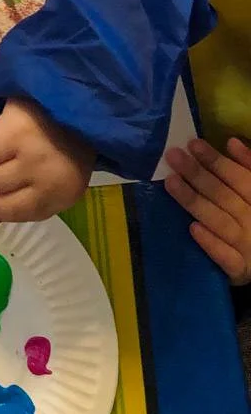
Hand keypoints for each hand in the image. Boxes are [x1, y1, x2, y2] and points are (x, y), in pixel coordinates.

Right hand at [0, 99, 93, 227]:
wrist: (73, 100)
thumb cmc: (61, 146)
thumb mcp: (46, 182)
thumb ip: (11, 205)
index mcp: (63, 195)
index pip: (17, 214)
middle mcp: (48, 179)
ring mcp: (32, 154)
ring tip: (7, 147)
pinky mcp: (16, 130)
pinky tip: (5, 131)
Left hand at [166, 138, 250, 284]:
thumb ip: (248, 167)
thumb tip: (232, 142)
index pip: (240, 178)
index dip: (217, 161)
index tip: (192, 144)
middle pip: (225, 197)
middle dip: (198, 175)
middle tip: (173, 156)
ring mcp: (249, 248)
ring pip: (221, 223)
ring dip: (196, 202)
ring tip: (171, 183)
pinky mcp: (240, 271)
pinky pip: (227, 259)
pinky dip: (212, 244)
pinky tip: (193, 229)